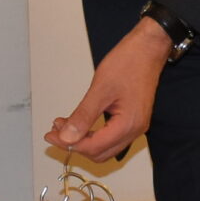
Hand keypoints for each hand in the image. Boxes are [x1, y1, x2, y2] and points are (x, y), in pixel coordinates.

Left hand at [44, 18, 173, 160]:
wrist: (148, 48)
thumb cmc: (129, 62)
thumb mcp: (100, 89)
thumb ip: (83, 116)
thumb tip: (67, 137)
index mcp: (128, 124)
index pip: (93, 147)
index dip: (69, 143)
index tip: (52, 135)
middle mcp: (134, 130)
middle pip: (99, 152)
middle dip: (75, 144)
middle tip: (56, 131)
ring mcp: (135, 125)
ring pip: (104, 146)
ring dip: (83, 140)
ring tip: (64, 126)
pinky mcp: (132, 118)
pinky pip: (110, 135)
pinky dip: (93, 133)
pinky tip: (80, 122)